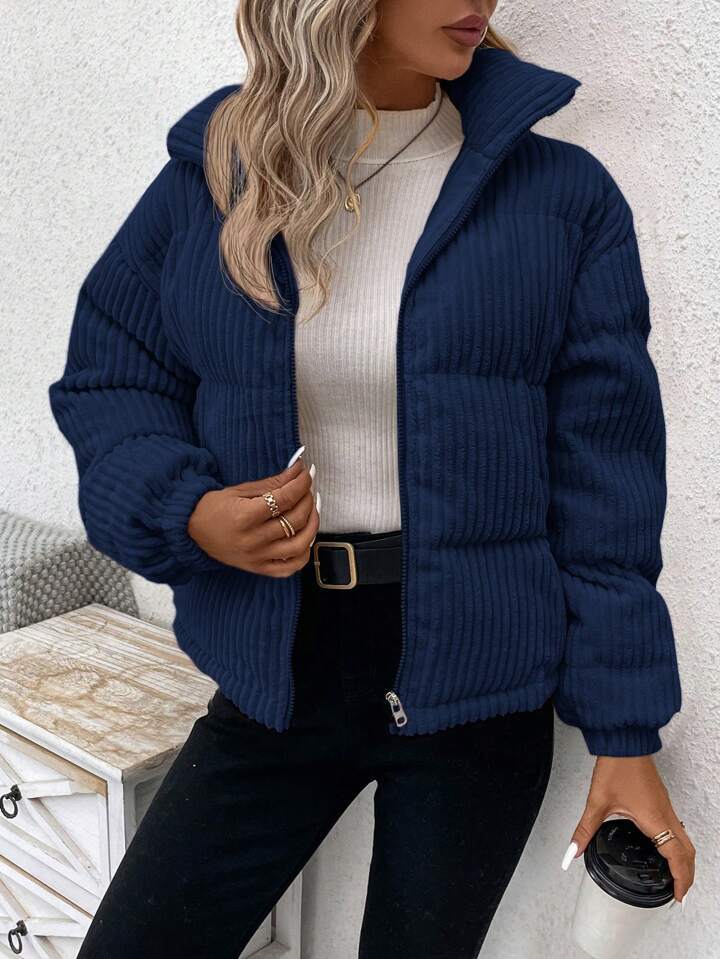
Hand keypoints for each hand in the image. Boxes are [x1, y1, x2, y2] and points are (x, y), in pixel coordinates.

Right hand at [187, 457, 319, 576]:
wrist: (190, 530)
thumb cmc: (214, 507)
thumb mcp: (241, 490)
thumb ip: (273, 482)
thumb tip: (299, 470)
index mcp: (245, 517)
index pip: (285, 499)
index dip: (301, 484)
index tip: (307, 474)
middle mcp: (253, 540)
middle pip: (295, 520)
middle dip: (308, 499)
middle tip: (307, 489)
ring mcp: (257, 558)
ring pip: (299, 545)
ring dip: (312, 525)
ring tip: (311, 510)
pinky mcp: (259, 569)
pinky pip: (290, 568)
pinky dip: (303, 554)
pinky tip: (305, 537)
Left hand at [562, 755, 695, 905]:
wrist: (625, 742)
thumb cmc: (617, 766)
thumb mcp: (597, 802)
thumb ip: (584, 831)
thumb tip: (572, 852)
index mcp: (655, 819)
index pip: (677, 857)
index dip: (681, 880)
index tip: (679, 897)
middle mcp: (665, 814)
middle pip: (688, 851)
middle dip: (687, 875)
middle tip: (680, 892)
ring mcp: (666, 806)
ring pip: (685, 839)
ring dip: (684, 860)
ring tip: (675, 875)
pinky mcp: (661, 799)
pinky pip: (678, 828)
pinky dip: (678, 844)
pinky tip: (665, 847)